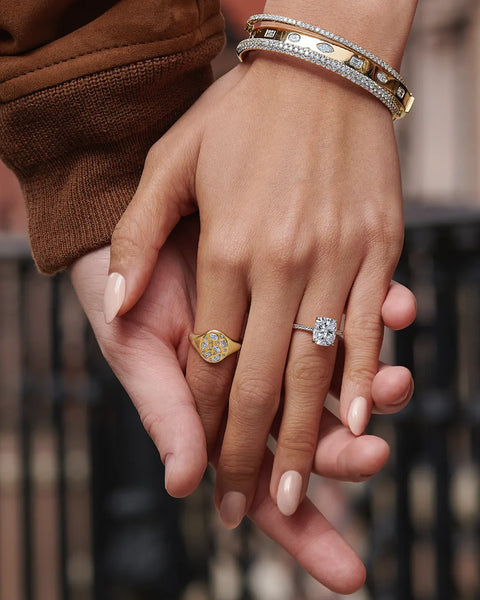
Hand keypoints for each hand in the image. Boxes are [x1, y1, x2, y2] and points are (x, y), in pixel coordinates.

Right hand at [72, 216, 413, 591]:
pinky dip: (375, 317)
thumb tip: (184, 483)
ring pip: (341, 382)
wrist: (133, 225)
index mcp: (215, 416)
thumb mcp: (135, 352)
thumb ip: (164, 413)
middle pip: (313, 441)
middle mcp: (256, 387)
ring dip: (375, 390)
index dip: (302, 530)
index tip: (349, 573)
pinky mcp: (300, 291)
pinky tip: (397, 312)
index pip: (261, 487)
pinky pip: (346, 311)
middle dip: (346, 456)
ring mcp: (282, 341)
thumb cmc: (123, 294)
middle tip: (373, 456)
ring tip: (399, 385)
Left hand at [106, 53, 406, 523]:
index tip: (208, 468)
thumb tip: (117, 301)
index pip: (212, 359)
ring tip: (306, 490)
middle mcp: (280, 262)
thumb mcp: (169, 162)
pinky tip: (358, 420)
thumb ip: (136, 234)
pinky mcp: (375, 246)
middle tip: (255, 507)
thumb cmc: (238, 114)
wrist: (319, 66)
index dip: (208, 421)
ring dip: (312, 436)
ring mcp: (334, 256)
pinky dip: (363, 377)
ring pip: (318, 365)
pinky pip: (367, 325)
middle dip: (257, 452)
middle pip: (265, 379)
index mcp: (224, 249)